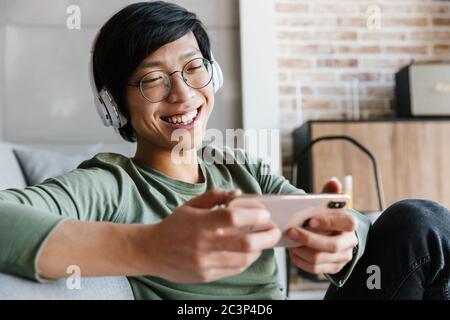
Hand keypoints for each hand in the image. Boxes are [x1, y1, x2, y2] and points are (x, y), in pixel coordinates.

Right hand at [143, 188, 280, 282]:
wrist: (151, 251)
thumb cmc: (173, 225)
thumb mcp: (190, 205)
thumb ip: (214, 196)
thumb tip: (237, 193)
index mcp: (200, 222)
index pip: (233, 217)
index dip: (253, 214)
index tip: (264, 213)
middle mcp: (204, 244)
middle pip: (245, 243)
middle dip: (267, 236)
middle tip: (274, 230)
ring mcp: (205, 262)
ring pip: (243, 259)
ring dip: (259, 249)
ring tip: (263, 240)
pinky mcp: (206, 275)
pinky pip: (234, 269)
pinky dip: (246, 260)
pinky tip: (248, 252)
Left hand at [287, 177, 357, 274]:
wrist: (330, 236)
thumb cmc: (325, 218)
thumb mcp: (327, 206)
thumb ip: (329, 194)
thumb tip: (334, 182)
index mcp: (350, 225)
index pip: (347, 223)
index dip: (329, 222)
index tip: (310, 220)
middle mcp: (349, 242)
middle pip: (332, 245)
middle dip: (308, 239)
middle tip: (291, 231)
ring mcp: (342, 257)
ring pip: (320, 259)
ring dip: (301, 250)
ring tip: (289, 241)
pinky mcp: (333, 268)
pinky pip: (315, 269)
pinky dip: (300, 260)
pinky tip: (293, 251)